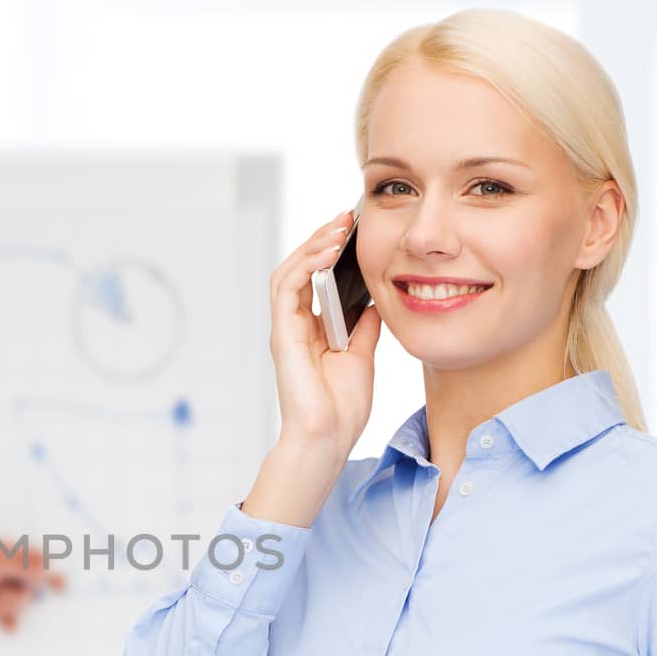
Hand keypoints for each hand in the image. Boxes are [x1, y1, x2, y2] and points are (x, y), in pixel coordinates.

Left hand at [0, 537, 67, 631]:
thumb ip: (24, 566)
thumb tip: (49, 569)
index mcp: (12, 554)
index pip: (40, 563)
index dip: (52, 575)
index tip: (62, 589)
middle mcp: (9, 571)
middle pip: (31, 589)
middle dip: (18, 595)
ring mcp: (1, 589)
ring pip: (20, 604)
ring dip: (6, 607)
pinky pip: (10, 618)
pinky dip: (8, 622)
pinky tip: (6, 628)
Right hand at [268, 208, 382, 456]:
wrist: (328, 437)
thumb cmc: (341, 408)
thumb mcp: (362, 355)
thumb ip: (362, 327)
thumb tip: (374, 300)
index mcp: (312, 329)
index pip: (315, 278)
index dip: (330, 251)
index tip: (355, 230)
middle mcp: (295, 325)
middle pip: (300, 268)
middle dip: (322, 239)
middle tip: (346, 217)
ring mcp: (286, 328)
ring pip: (289, 271)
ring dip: (312, 245)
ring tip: (338, 228)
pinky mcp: (282, 333)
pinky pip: (287, 287)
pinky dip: (306, 264)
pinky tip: (328, 251)